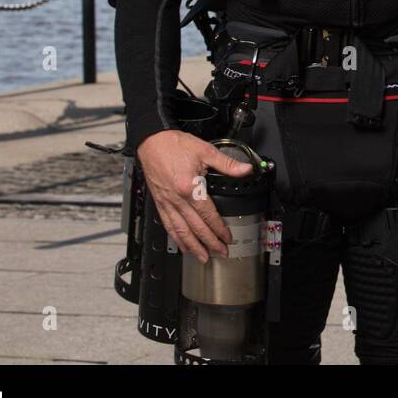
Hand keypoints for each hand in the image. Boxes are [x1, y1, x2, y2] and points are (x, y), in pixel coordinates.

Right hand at [136, 129, 253, 263]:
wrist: (152, 140)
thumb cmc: (174, 144)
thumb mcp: (205, 151)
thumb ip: (227, 163)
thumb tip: (246, 169)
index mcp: (189, 188)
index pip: (208, 215)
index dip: (219, 229)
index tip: (227, 238)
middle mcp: (177, 199)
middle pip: (195, 228)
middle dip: (209, 243)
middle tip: (220, 254)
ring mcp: (166, 202)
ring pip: (180, 231)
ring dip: (192, 246)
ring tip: (202, 257)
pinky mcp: (159, 202)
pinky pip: (167, 224)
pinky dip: (175, 237)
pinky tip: (181, 244)